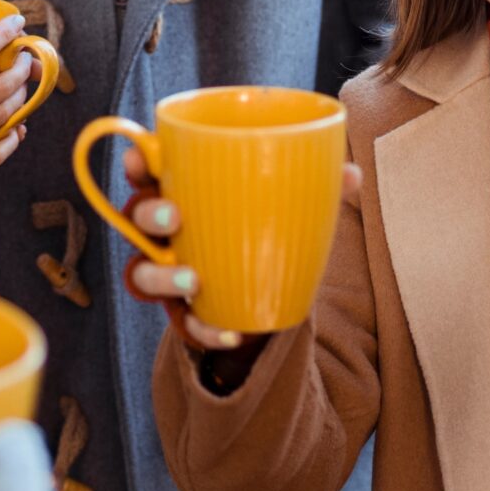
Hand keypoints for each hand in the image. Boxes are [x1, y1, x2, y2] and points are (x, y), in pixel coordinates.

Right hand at [119, 145, 361, 355]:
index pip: (147, 170)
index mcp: (185, 189)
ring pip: (142, 271)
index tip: (142, 157)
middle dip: (147, 213)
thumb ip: (318, 185)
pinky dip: (205, 329)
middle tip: (173, 216)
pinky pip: (184, 322)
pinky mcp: (187, 309)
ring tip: (193, 280)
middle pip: (137, 216)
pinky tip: (230, 333)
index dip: (137, 161)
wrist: (270, 288)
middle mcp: (168, 229)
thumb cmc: (270, 225)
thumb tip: (353, 174)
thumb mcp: (292, 202)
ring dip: (162, 274)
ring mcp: (171, 269)